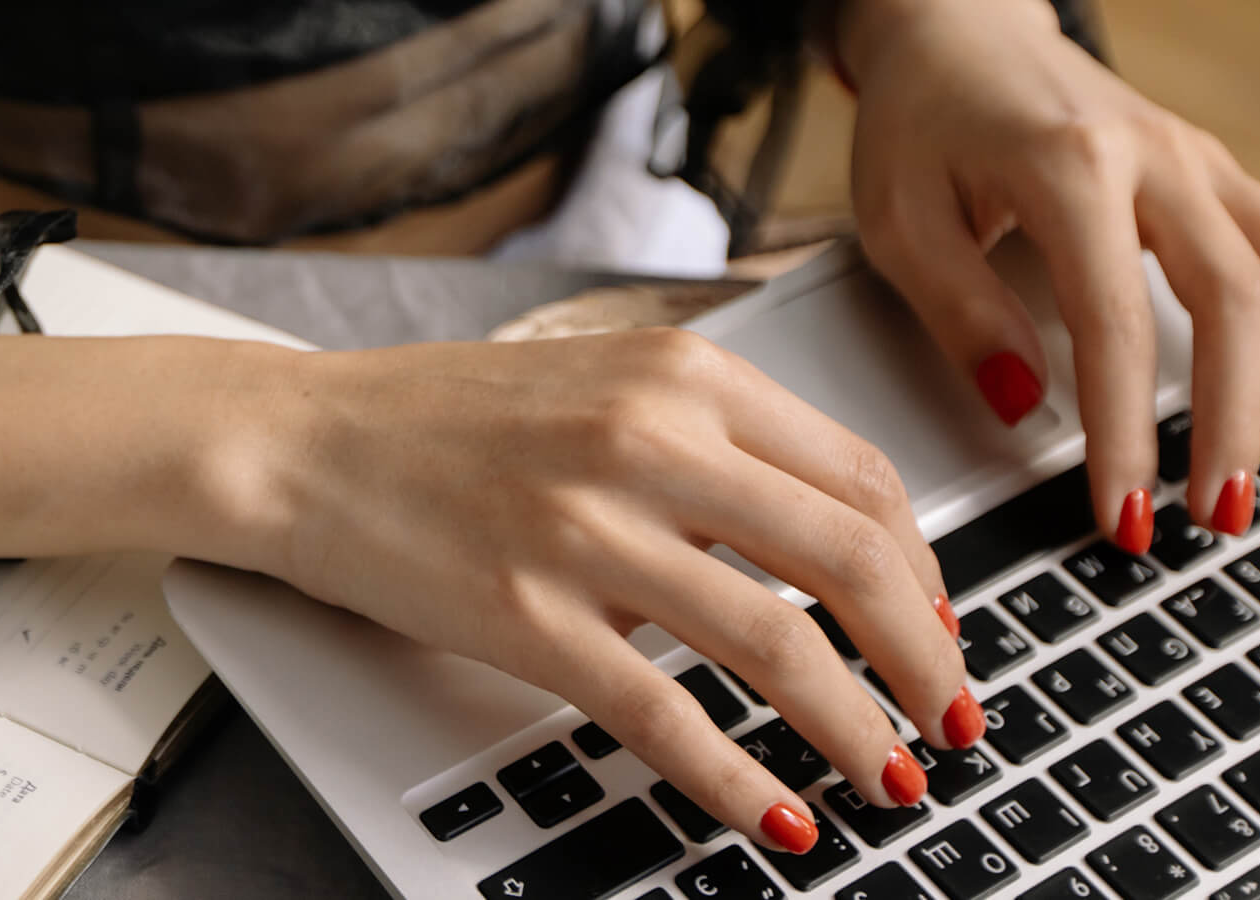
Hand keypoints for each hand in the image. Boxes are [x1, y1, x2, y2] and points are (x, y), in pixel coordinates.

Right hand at [241, 330, 980, 851]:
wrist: (309, 439)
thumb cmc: (458, 417)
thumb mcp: (614, 385)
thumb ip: (725, 446)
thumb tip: (837, 544)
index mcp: (687, 376)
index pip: (862, 478)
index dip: (923, 571)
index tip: (938, 626)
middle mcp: (650, 441)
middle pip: (847, 561)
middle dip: (925, 658)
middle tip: (950, 716)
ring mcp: (587, 531)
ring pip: (776, 646)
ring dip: (858, 729)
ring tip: (891, 777)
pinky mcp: (527, 617)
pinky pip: (665, 716)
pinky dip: (740, 781)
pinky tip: (778, 818)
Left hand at [837, 0, 1259, 546]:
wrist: (959, 31)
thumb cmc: (921, 122)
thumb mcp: (901, 220)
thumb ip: (962, 314)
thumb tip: (1027, 407)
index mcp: (1068, 167)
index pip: (1116, 325)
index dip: (1127, 434)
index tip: (1128, 515)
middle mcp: (1154, 156)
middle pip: (1239, 298)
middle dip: (1236, 419)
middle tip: (1221, 513)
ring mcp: (1199, 159)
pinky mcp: (1216, 172)